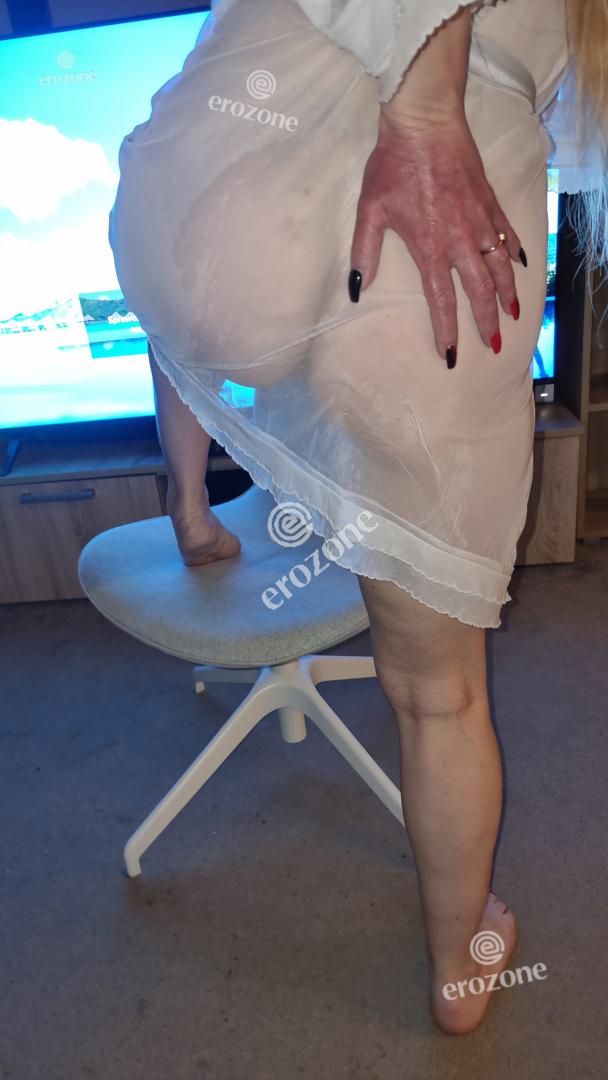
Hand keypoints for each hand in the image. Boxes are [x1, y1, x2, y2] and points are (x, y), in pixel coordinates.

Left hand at [349, 109, 523, 364]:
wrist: (425, 122)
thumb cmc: (393, 165)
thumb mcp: (370, 211)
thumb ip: (364, 253)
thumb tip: (357, 289)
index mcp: (430, 249)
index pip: (441, 302)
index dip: (446, 332)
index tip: (450, 356)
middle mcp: (460, 241)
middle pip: (479, 292)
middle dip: (486, 321)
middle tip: (492, 344)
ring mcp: (480, 221)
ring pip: (501, 268)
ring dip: (507, 295)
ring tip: (512, 315)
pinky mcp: (490, 202)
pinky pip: (508, 235)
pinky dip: (515, 254)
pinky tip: (520, 267)